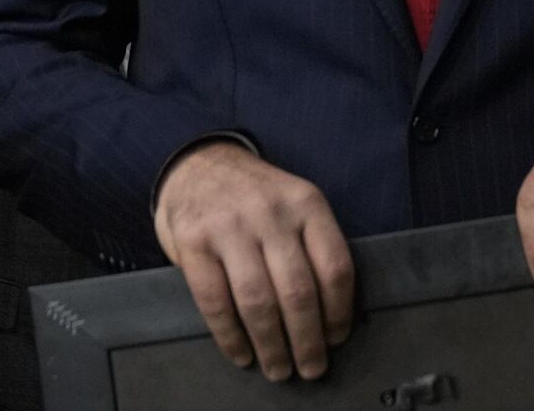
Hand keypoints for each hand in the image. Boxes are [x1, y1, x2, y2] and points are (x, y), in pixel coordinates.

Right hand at [153, 142, 353, 381]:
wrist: (199, 164)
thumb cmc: (254, 197)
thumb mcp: (293, 202)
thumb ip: (310, 243)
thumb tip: (329, 312)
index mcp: (306, 202)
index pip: (335, 266)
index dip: (339, 312)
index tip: (336, 338)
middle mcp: (271, 212)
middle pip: (298, 291)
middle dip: (308, 340)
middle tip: (311, 366)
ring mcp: (229, 226)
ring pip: (258, 302)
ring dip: (272, 345)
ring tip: (279, 368)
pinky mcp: (194, 241)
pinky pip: (215, 302)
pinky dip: (231, 337)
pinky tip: (242, 353)